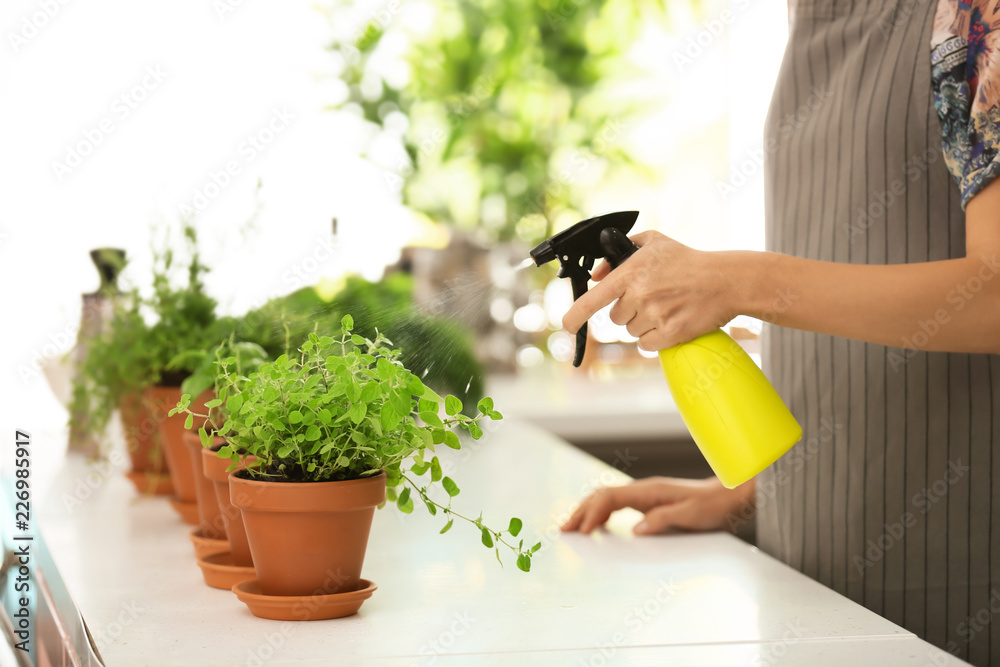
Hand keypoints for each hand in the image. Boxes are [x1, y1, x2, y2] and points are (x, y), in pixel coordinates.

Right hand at [560, 476, 754, 534]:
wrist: (729, 495)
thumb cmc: (712, 506)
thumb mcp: (690, 515)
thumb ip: (662, 520)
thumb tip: (635, 530)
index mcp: (649, 491)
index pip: (610, 498)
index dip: (592, 513)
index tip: (582, 531)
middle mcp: (643, 489)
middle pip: (601, 495)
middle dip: (580, 512)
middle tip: (563, 529)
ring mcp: (644, 494)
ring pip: (606, 498)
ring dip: (587, 511)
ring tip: (572, 527)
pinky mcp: (648, 501)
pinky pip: (617, 504)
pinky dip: (601, 513)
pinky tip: (597, 525)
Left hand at [561, 231, 741, 350]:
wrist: (725, 280)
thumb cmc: (688, 260)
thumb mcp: (653, 243)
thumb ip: (620, 254)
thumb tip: (598, 274)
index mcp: (632, 274)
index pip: (594, 299)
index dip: (575, 315)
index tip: (566, 325)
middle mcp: (640, 296)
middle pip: (616, 318)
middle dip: (629, 310)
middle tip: (652, 297)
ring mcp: (655, 317)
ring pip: (632, 332)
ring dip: (644, 323)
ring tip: (667, 306)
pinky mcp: (671, 334)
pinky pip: (648, 345)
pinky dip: (656, 338)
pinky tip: (671, 321)